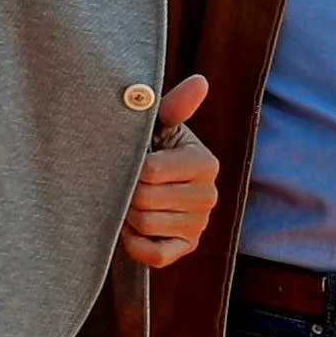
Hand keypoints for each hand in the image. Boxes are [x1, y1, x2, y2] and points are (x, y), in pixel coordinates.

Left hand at [117, 77, 216, 268]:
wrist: (149, 185)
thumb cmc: (150, 148)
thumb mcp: (158, 125)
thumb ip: (174, 106)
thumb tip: (200, 81)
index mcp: (206, 163)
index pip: (150, 172)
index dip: (128, 169)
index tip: (129, 161)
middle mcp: (210, 196)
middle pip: (144, 201)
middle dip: (125, 195)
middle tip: (126, 186)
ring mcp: (201, 225)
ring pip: (146, 227)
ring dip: (128, 218)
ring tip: (130, 204)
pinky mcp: (187, 249)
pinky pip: (153, 255)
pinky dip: (135, 244)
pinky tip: (134, 228)